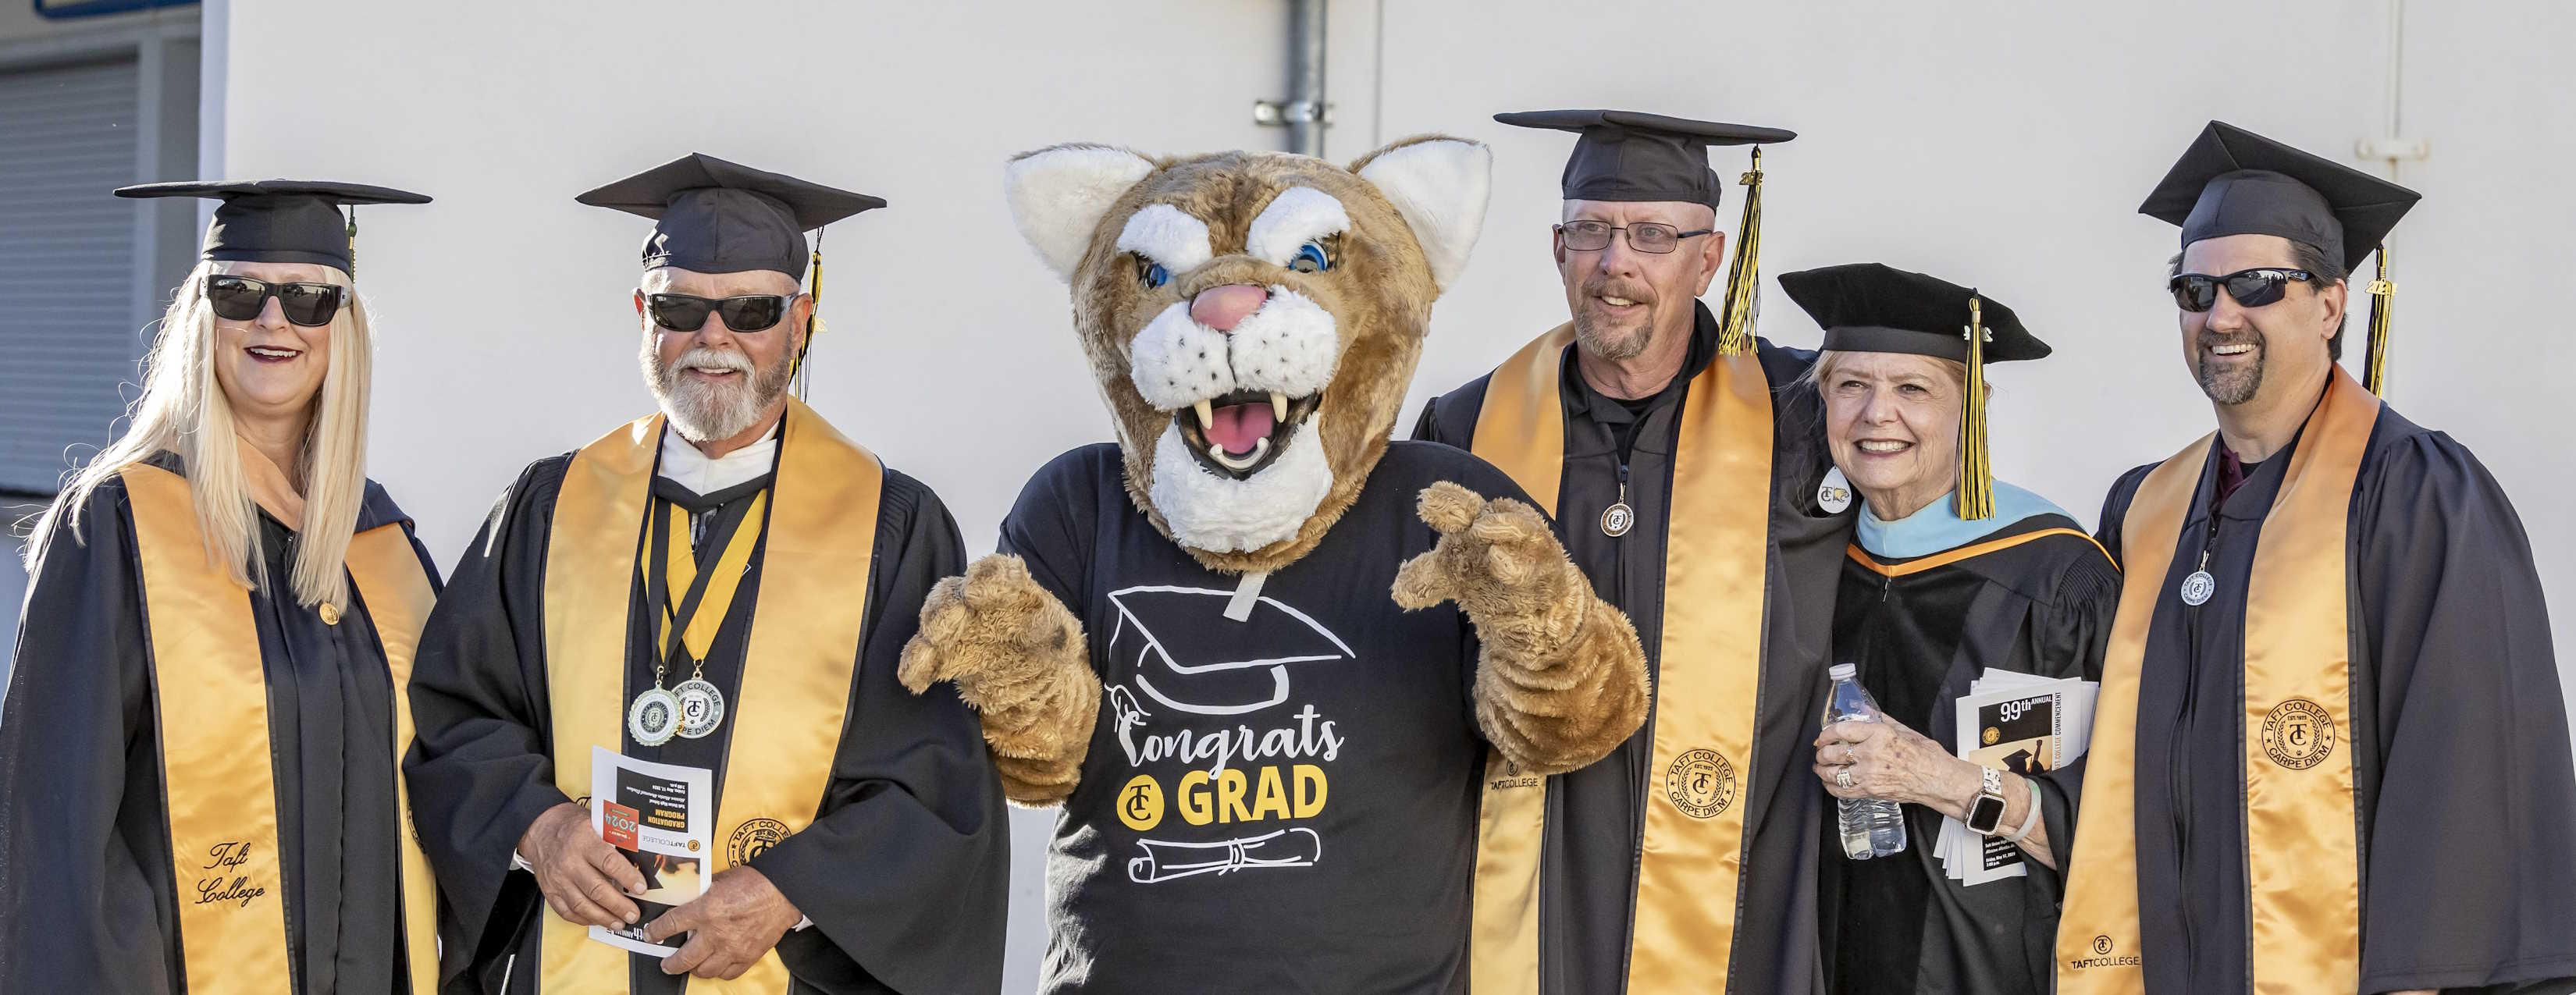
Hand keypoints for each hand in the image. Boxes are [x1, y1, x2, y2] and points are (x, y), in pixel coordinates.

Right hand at [518, 802, 645, 928]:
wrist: (540, 829)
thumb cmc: (574, 826)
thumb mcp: (596, 822)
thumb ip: (616, 837)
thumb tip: (642, 855)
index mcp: (584, 841)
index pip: (609, 862)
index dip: (627, 877)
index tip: (641, 888)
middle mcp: (569, 862)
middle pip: (596, 889)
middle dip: (618, 905)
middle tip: (634, 913)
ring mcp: (558, 879)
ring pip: (582, 905)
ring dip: (603, 917)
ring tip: (620, 923)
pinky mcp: (549, 891)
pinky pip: (567, 911)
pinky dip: (584, 919)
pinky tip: (598, 921)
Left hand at [641, 866, 803, 979]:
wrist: (784, 892)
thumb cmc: (755, 882)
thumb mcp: (721, 879)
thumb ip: (703, 892)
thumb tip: (689, 897)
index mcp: (706, 910)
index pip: (671, 925)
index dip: (656, 932)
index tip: (651, 935)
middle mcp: (716, 933)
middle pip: (683, 959)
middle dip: (669, 963)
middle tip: (666, 963)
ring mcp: (732, 948)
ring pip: (704, 971)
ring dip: (694, 969)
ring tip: (691, 965)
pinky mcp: (748, 956)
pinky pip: (727, 973)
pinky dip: (718, 971)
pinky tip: (715, 965)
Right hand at [898, 554, 1083, 704]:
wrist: (1040, 673)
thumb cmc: (1053, 645)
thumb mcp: (1065, 638)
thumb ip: (1057, 636)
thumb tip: (1045, 634)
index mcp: (1011, 588)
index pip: (996, 572)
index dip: (984, 579)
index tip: (975, 594)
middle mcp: (977, 601)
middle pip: (953, 594)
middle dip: (944, 610)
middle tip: (940, 631)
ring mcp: (959, 625)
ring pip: (935, 621)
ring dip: (926, 638)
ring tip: (923, 657)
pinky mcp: (947, 652)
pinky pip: (927, 654)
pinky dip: (917, 665)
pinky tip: (913, 679)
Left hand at [1392, 482, 1583, 658]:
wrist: (1537, 602)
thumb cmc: (1490, 577)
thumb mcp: (1452, 577)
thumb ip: (1425, 579)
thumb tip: (1398, 592)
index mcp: (1472, 523)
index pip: (1455, 507)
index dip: (1443, 502)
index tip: (1423, 502)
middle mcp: (1498, 527)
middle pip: (1477, 511)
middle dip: (1457, 506)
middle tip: (1434, 503)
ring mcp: (1525, 545)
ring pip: (1514, 528)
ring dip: (1498, 526)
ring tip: (1479, 529)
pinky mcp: (1546, 568)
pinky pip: (1533, 562)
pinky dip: (1517, 562)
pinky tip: (1500, 560)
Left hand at [1812, 717, 1979, 814]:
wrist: (1937, 780)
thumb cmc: (1925, 755)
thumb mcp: (1903, 729)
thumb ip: (1881, 721)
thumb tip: (1865, 713)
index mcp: (1878, 734)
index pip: (1841, 731)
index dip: (1826, 733)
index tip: (1823, 736)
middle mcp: (1870, 754)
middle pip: (1832, 753)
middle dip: (1821, 752)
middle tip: (1820, 752)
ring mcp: (1868, 775)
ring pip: (1833, 773)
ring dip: (1821, 770)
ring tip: (1819, 766)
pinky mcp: (1870, 792)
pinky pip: (1841, 791)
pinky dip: (1830, 786)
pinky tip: (1829, 782)